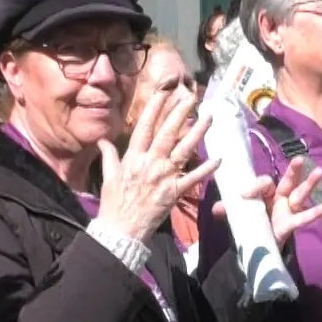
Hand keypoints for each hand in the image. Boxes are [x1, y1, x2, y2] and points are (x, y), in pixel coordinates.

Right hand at [98, 88, 221, 242]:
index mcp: (133, 157)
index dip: (155, 108)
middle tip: (192, 97)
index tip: (165, 92)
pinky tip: (218, 159)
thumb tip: (103, 140)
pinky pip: (193, 178)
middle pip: (167, 133)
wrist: (121, 230)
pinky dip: (206, 169)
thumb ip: (109, 156)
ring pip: (183, 150)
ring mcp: (164, 177)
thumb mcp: (109, 176)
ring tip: (208, 117)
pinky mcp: (174, 192)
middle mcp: (150, 163)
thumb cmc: (113, 203)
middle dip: (180, 113)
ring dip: (197, 133)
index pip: (145, 126)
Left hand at [222, 156, 321, 247]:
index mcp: (265, 193)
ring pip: (300, 194)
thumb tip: (216, 208)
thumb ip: (228, 211)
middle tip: (299, 159)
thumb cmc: (250, 223)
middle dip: (293, 170)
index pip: (265, 183)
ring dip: (309, 184)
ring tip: (319, 172)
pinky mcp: (291, 223)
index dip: (256, 187)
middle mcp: (279, 198)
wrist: (257, 245)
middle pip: (288, 181)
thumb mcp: (237, 216)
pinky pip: (304, 218)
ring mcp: (287, 210)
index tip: (244, 195)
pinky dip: (315, 213)